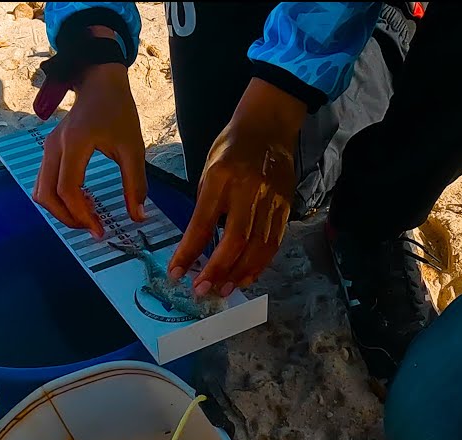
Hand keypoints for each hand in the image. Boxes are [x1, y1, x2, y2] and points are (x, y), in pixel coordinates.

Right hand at [33, 62, 146, 236]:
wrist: (99, 82)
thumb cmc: (118, 111)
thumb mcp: (133, 147)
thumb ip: (135, 183)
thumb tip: (138, 216)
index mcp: (75, 143)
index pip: (67, 189)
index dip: (81, 215)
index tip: (100, 230)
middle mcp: (54, 147)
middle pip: (46, 195)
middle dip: (67, 218)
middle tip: (93, 229)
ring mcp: (48, 148)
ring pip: (41, 192)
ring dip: (60, 211)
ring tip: (88, 216)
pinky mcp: (49, 151)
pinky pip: (44, 183)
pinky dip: (58, 198)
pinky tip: (82, 200)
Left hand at [168, 79, 304, 296]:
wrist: (268, 127)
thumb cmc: (232, 147)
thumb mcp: (208, 169)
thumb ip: (206, 205)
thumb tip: (200, 244)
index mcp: (222, 178)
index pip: (203, 223)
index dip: (190, 252)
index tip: (177, 273)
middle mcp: (248, 190)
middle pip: (235, 240)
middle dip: (217, 270)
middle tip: (201, 290)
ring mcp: (271, 200)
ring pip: (257, 247)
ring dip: (239, 273)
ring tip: (223, 290)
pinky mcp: (285, 207)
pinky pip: (273, 242)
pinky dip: (260, 264)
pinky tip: (246, 277)